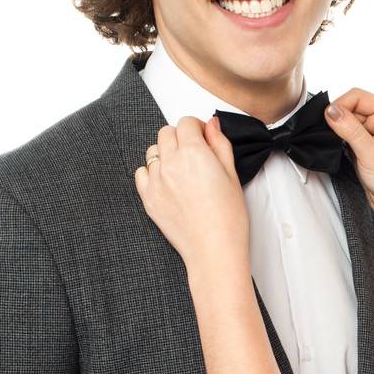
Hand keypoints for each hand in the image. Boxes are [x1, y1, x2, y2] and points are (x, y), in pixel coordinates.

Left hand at [134, 114, 249, 272]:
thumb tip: (212, 125)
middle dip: (180, 137)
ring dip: (165, 153)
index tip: (204, 138)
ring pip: (153, 151)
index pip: (186, 123)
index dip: (197, 127)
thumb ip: (220, 144)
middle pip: (166, 133)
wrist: (214, 250)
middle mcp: (171, 163)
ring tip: (181, 170)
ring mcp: (156, 181)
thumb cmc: (228, 217)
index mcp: (194, 153)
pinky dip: (151, 173)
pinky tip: (167, 182)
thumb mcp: (232, 175)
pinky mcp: (148, 198)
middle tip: (194, 153)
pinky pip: (141, 173)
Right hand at [323, 89, 373, 234]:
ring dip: (340, 134)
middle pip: (352, 108)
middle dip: (339, 121)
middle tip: (334, 139)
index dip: (340, 105)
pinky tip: (344, 154)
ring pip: (348, 123)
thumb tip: (330, 110)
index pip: (358, 96)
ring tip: (344, 149)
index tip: (327, 120)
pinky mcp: (368, 148)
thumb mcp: (370, 153)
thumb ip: (349, 129)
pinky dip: (342, 143)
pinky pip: (349, 137)